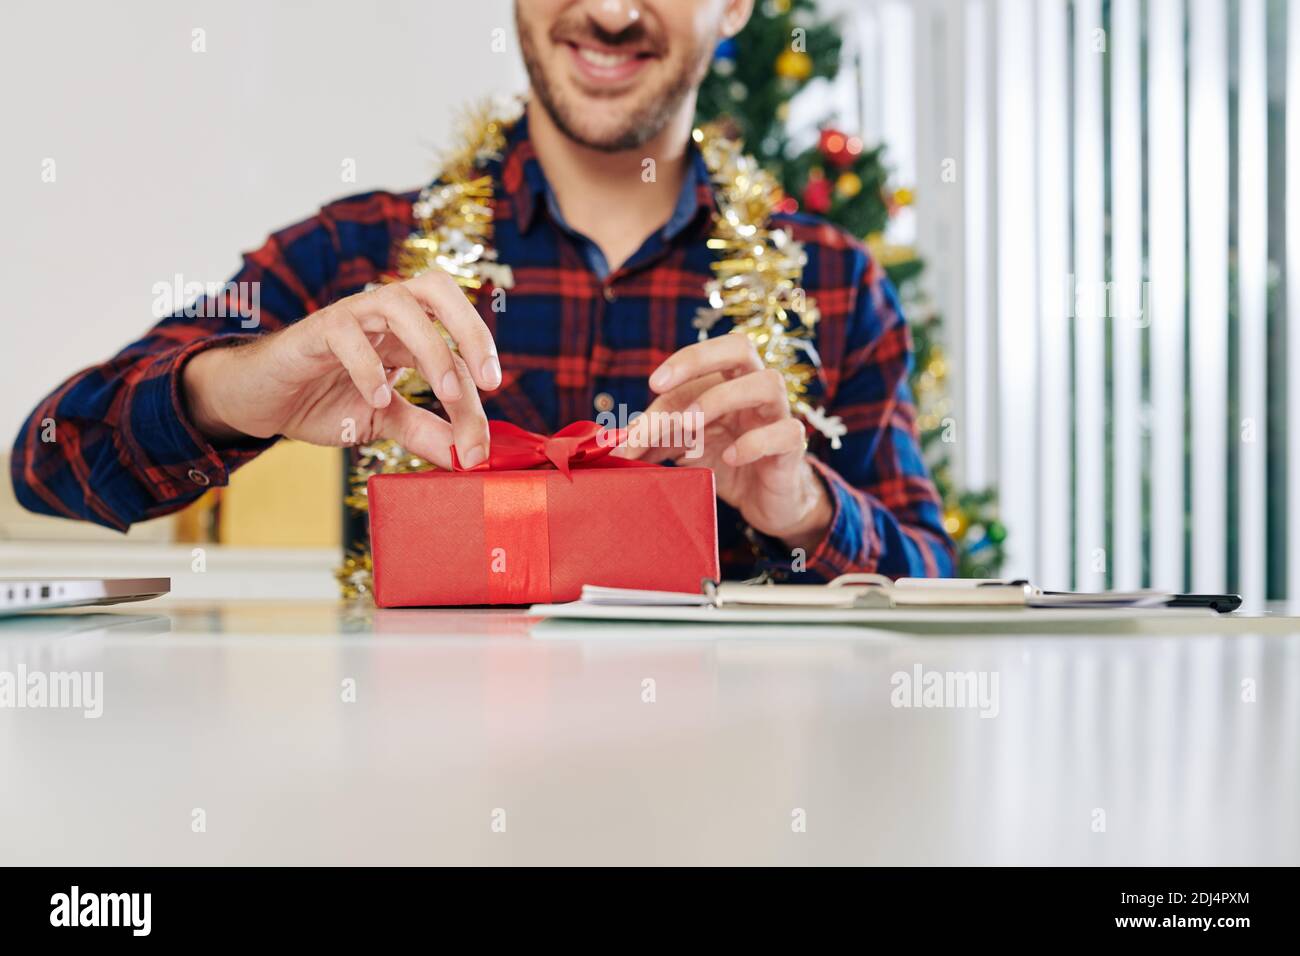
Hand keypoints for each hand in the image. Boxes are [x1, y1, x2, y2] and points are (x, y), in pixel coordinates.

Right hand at [182, 272, 500, 469]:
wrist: (261, 401)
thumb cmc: (321, 400)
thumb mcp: (383, 422)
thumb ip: (425, 432)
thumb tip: (470, 459)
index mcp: (407, 333)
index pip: (455, 351)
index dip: (475, 396)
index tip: (482, 443)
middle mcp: (384, 315)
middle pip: (437, 290)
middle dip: (472, 330)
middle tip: (489, 381)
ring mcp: (349, 316)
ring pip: (399, 303)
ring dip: (431, 348)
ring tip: (445, 394)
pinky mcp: (314, 331)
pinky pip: (346, 333)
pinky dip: (369, 366)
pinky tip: (377, 400)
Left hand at [614, 334, 832, 550]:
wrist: (766, 500)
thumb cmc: (725, 462)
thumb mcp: (682, 447)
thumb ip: (653, 440)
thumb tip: (611, 447)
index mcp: (727, 380)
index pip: (693, 372)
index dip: (659, 397)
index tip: (631, 431)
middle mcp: (754, 388)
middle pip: (739, 347)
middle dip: (696, 359)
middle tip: (659, 385)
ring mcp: (777, 415)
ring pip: (767, 382)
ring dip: (722, 399)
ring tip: (691, 427)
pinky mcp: (792, 447)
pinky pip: (786, 431)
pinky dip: (755, 442)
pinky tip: (730, 458)